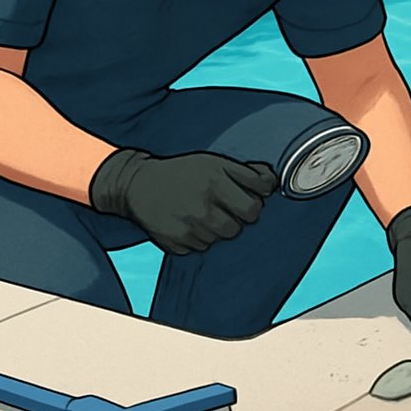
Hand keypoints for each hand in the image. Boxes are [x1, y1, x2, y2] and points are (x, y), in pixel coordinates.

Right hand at [89, 148, 280, 254]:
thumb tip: (273, 183)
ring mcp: (188, 228)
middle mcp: (203, 207)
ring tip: (201, 213)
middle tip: (220, 207)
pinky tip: (187, 223)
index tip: (244, 200)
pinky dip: (198, 239)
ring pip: (220, 239)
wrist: (137, 185)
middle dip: (234, 218)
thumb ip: (247, 173)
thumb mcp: (214, 162)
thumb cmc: (182, 172)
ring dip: (215, 229)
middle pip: (237, 228)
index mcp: (215, 182)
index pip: (253, 209)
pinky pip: (200, 248)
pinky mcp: (176, 244)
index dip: (252, 205)